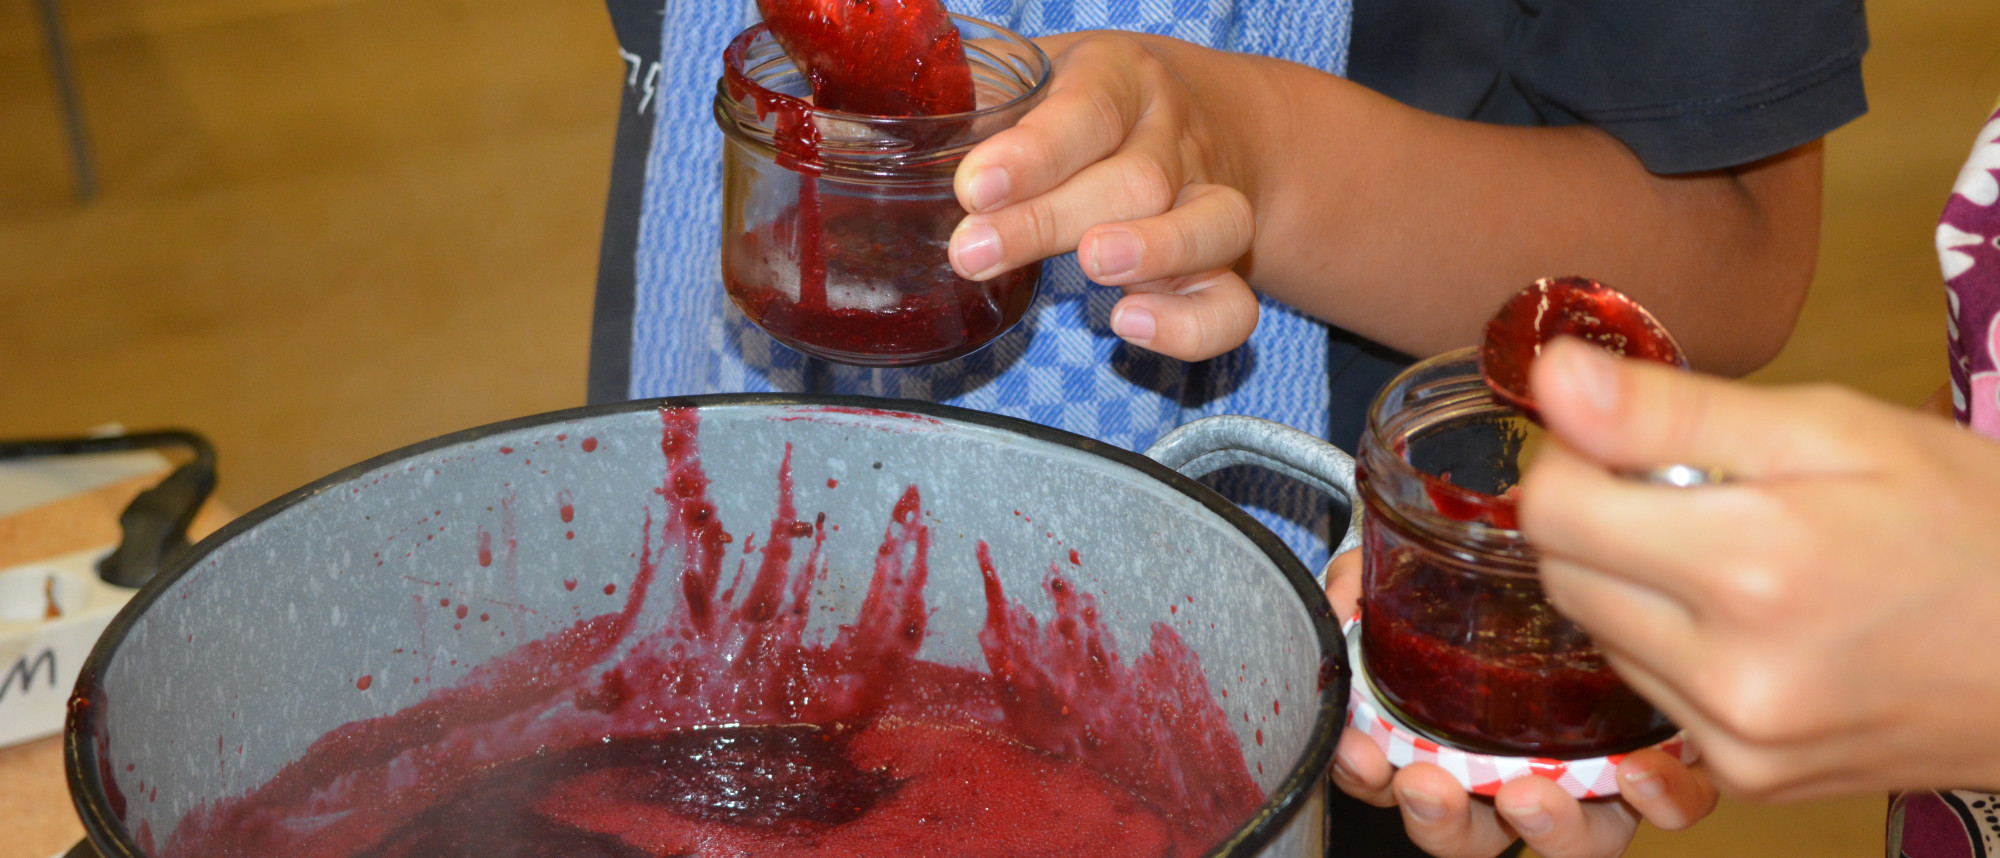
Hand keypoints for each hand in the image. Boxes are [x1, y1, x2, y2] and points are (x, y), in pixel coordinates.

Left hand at [950, 33, 1265, 360]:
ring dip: (1152, 251)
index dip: (1032, 153)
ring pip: (1210, 225)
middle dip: (1050, 221)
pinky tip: (1131, 325)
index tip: (973, 187)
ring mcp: (1209, 201)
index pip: (1087, 109)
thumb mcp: (1038, 77)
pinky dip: (1191, 325)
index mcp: (1120, 80)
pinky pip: (1234, 303)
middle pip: (1136, 179)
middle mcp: (1173, 139)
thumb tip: (879, 127)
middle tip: (974, 253)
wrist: (1215, 118)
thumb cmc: (1092, 104)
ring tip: (1090, 271)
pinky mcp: (1227, 266)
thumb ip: (976, 102)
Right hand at [1321, 551, 1717, 856]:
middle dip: (1441, 822)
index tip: (1360, 752)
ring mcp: (1593, 776)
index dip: (1372, 778)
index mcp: (1451, 742)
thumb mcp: (1421, 569)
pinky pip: (1671, 804)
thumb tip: (1341, 602)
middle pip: (1475, 836)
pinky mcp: (1667, 762)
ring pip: (1571, 841)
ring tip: (1525, 795)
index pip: (1397, 781)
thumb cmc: (1500, 573)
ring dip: (1543, 828)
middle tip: (1425, 785)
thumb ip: (1370, 584)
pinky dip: (1658, 799)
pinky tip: (1637, 768)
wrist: (1602, 547)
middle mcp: (1519, 771)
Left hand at [1519, 338, 1999, 799]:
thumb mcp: (1835, 432)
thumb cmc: (1971, 524)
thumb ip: (1672, 411)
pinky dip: (1670, 645)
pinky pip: (1651, 692)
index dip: (1571, 457)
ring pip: (1600, 634)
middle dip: (1595, 517)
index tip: (1618, 436)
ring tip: (1733, 550)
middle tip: (1681, 485)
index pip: (1551, 510)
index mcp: (1755, 564)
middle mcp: (1733, 670)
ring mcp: (1738, 738)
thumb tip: (1550, 378)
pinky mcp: (1748, 778)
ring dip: (1630, 583)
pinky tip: (1749, 616)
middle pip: (1562, 574)